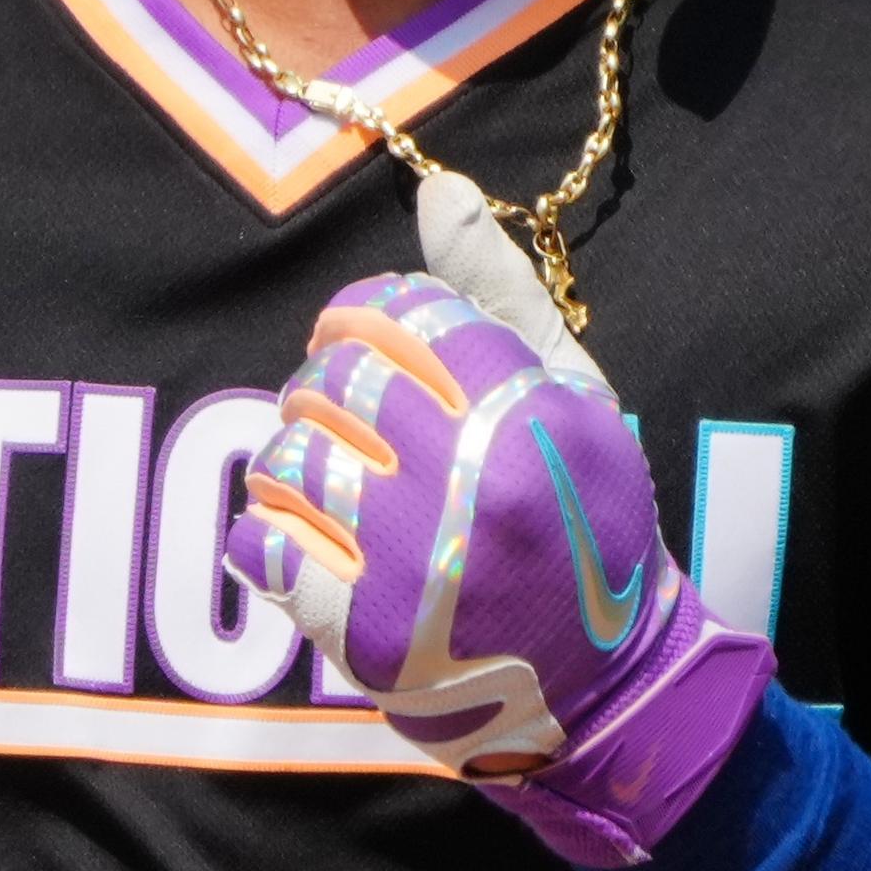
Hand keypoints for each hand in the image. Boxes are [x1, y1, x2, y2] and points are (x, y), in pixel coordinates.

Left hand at [225, 176, 774, 867]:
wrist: (608, 684)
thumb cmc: (585, 522)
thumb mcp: (571, 398)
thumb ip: (499, 291)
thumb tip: (439, 186)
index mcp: (526, 412)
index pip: (395, 313)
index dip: (358, 316)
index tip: (355, 339)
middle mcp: (474, 480)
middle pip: (331, 380)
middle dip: (319, 389)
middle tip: (338, 416)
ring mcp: (418, 564)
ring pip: (284, 460)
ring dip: (289, 464)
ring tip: (325, 483)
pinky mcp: (369, 639)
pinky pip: (261, 547)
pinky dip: (267, 538)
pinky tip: (307, 545)